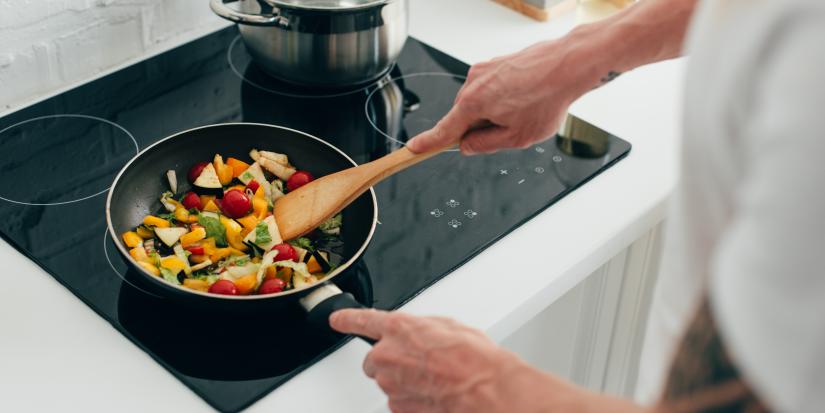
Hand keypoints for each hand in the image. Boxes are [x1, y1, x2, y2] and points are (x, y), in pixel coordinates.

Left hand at [330, 309, 582, 412]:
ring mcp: (390, 383)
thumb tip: (418, 334)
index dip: (347, 319)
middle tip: (418, 362)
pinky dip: (411, 398)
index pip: (362, 320)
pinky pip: (398, 400)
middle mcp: (387, 355)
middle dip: (390, 360)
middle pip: (373, 358)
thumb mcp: (448, 326)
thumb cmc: (474, 358)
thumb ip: (421, 328)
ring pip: (387, 381)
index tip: (337, 319)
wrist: (485, 390)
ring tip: (434, 378)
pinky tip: (433, 393)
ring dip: (404, 380)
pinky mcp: (397, 406)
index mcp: (399, 328)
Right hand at [406, 38, 600, 155]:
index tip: (413, 149)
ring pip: (480, 103)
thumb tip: (468, 146)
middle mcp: (473, 83)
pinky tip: (526, 98)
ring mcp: (484, 70)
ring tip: (525, 110)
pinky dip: (505, 98)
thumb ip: (485, 144)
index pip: (444, 130)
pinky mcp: (496, 64)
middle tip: (512, 129)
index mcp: (473, 103)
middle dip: (482, 128)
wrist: (568, 65)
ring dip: (496, 112)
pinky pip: (491, 89)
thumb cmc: (547, 98)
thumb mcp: (516, 137)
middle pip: (465, 117)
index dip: (428, 143)